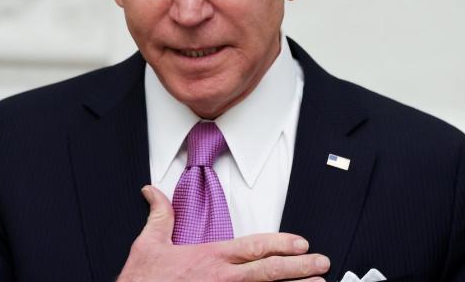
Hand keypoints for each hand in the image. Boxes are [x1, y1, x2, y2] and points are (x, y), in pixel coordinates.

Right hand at [117, 185, 329, 281]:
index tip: (301, 243)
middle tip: (322, 265)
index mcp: (210, 258)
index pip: (253, 246)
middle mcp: (222, 279)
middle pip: (268, 271)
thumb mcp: (148, 244)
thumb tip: (152, 191)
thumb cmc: (142, 281)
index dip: (280, 243)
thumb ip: (159, 214)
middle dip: (300, 268)